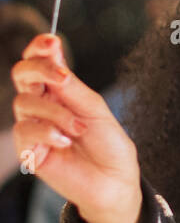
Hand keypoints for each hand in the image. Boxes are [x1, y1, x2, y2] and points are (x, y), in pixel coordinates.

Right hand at [12, 33, 142, 222]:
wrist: (115, 181)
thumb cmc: (109, 144)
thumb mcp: (94, 109)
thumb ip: (70, 85)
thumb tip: (53, 50)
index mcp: (59, 91)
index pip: (39, 62)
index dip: (39, 49)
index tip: (51, 41)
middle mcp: (42, 105)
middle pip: (21, 75)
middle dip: (38, 69)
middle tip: (60, 76)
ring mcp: (33, 127)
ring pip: (24, 103)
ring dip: (55, 112)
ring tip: (77, 129)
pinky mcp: (28, 150)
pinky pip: (24, 130)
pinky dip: (47, 133)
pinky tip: (64, 142)